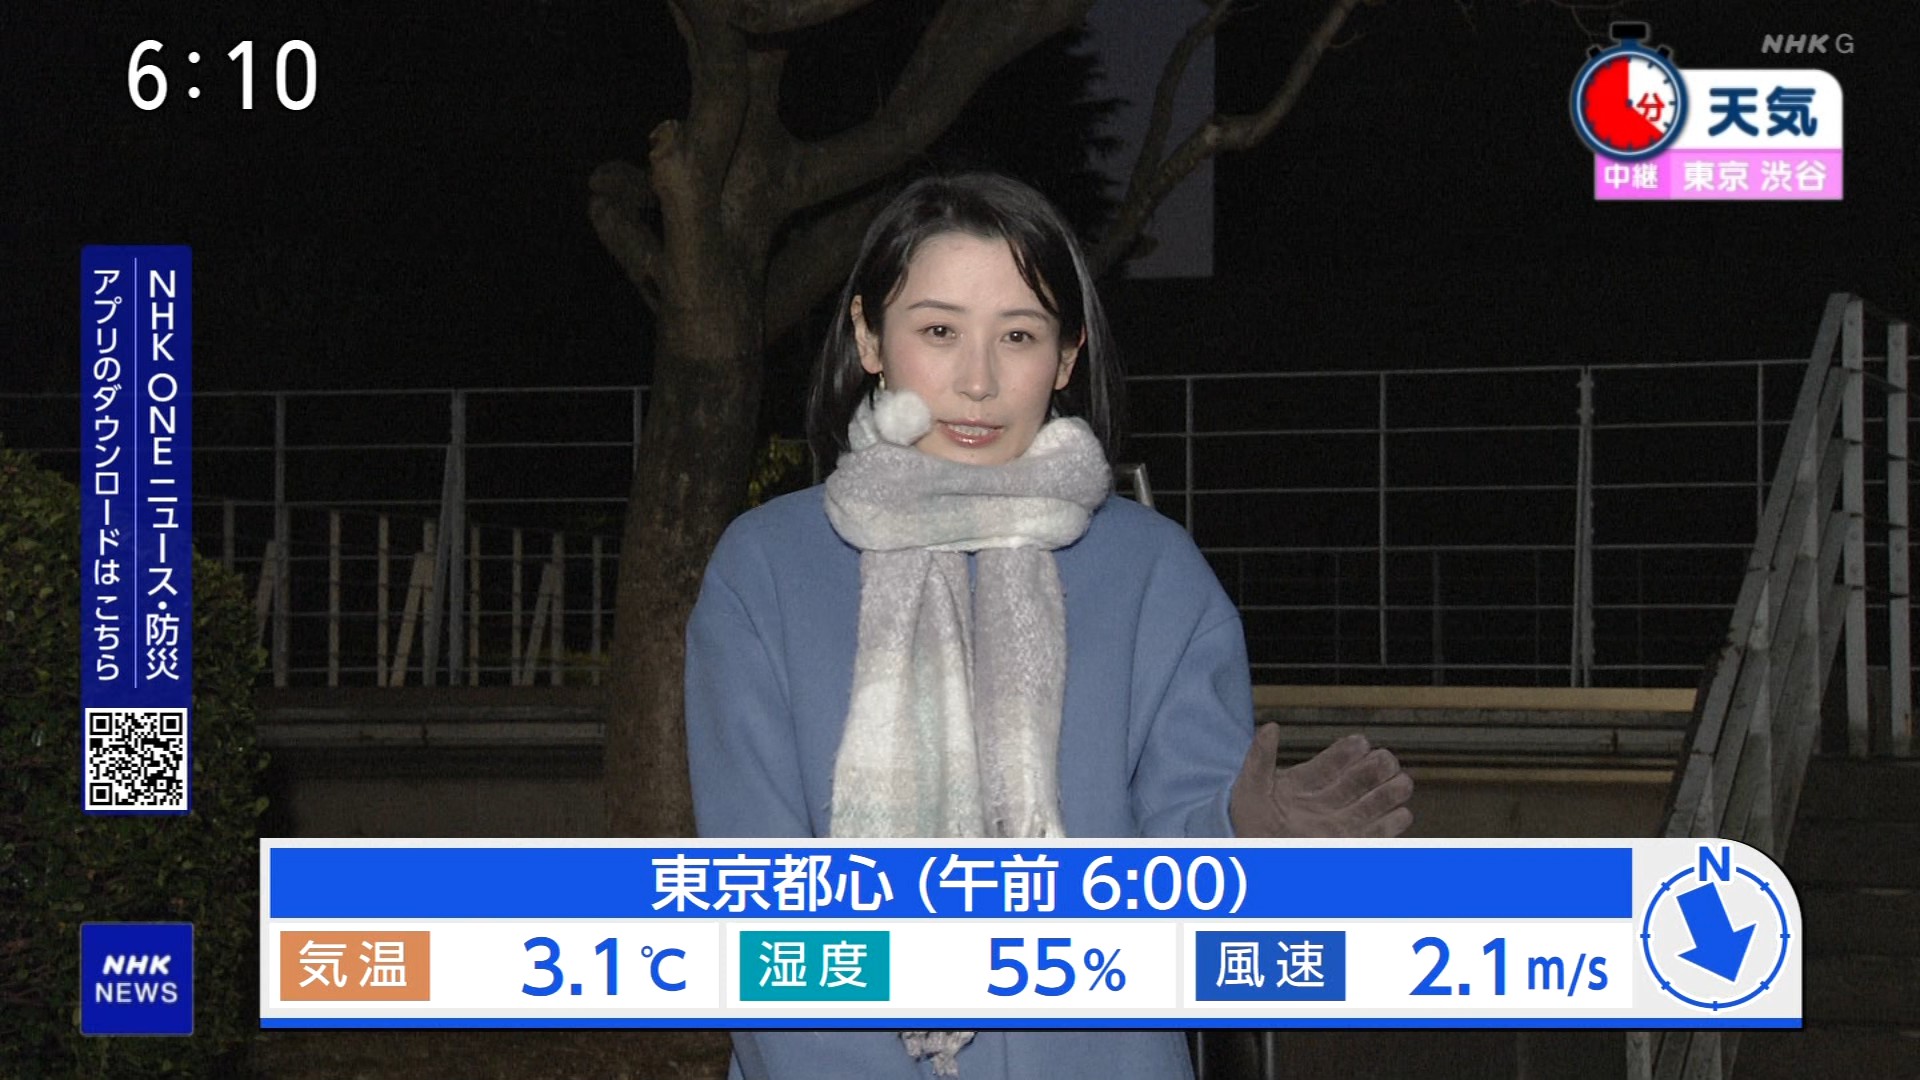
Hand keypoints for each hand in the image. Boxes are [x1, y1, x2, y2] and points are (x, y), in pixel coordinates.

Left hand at [1229, 726, 1413, 837]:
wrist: (1246, 855)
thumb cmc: (1246, 818)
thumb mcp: (1250, 784)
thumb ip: (1261, 757)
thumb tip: (1271, 727)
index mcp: (1304, 782)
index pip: (1331, 763)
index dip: (1346, 752)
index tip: (1361, 742)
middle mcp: (1324, 802)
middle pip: (1356, 782)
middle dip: (1374, 770)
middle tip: (1388, 759)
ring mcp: (1335, 824)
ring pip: (1369, 807)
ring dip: (1387, 795)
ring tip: (1403, 783)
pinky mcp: (1343, 846)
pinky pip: (1370, 836)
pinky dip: (1387, 827)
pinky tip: (1403, 815)